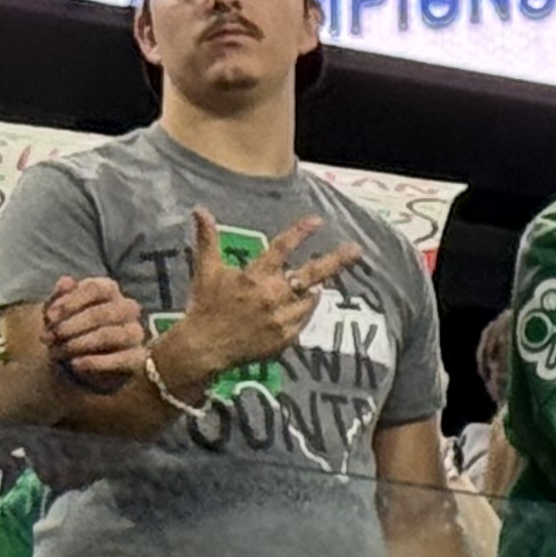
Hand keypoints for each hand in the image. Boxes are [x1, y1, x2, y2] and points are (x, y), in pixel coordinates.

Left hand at [37, 274, 145, 390]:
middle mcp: (127, 308)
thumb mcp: (58, 312)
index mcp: (109, 290)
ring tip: (58, 351)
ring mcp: (135, 333)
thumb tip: (66, 282)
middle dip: (73, 325)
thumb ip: (59, 296)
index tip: (50, 316)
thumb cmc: (69, 327)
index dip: (72, 301)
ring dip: (80, 343)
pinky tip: (75, 364)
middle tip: (50, 336)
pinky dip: (96, 362)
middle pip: (104, 313)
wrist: (79, 358)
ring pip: (113, 335)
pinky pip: (123, 359)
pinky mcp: (137, 358)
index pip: (97, 288)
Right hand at [173, 210, 349, 377]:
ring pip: (311, 297)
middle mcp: (272, 295)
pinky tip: (304, 303)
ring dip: (316, 287)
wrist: (205, 346)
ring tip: (320, 282)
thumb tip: (200, 209)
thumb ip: (208, 240)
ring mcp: (282, 317)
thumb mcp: (206, 270)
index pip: (281, 248)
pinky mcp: (287, 336)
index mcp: (254, 277)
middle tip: (355, 250)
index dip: (300, 232)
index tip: (317, 221)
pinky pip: (305, 318)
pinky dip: (306, 308)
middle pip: (312, 274)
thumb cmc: (205, 304)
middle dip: (336, 261)